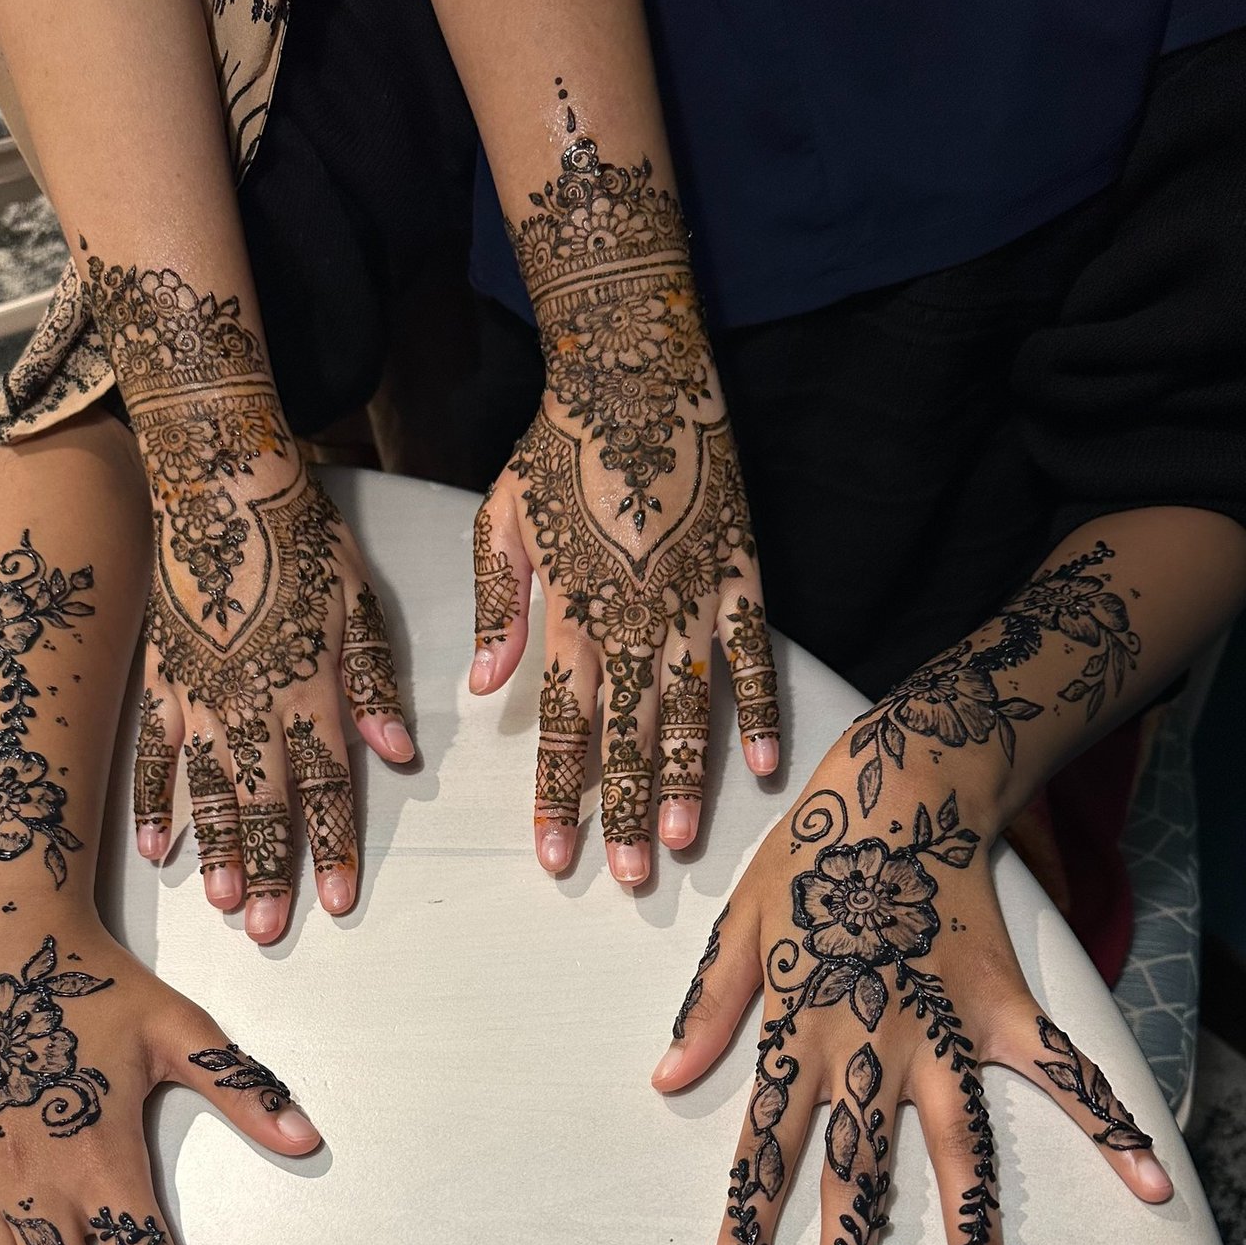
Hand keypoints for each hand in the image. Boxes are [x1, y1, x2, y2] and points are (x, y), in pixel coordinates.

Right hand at [81, 255, 414, 942]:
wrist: (219, 483)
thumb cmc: (301, 538)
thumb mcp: (360, 602)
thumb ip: (375, 683)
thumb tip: (399, 751)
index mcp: (307, 688)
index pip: (327, 784)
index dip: (334, 845)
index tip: (338, 900)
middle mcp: (250, 704)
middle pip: (264, 803)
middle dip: (270, 871)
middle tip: (270, 929)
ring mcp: (199, 697)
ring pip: (210, 790)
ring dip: (217, 851)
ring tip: (223, 905)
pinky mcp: (162, 681)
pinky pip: (154, 755)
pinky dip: (155, 802)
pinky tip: (159, 849)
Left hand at [468, 135, 778, 884]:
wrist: (636, 368)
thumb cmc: (560, 445)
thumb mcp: (502, 518)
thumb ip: (498, 606)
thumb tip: (483, 683)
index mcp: (573, 612)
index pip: (562, 723)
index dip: (560, 793)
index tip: (557, 853)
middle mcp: (634, 618)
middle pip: (627, 734)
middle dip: (624, 811)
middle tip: (628, 876)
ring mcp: (694, 600)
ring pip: (690, 708)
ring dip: (685, 780)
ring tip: (683, 841)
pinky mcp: (742, 574)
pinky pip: (754, 655)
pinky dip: (759, 711)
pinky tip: (762, 768)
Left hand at [652, 757, 1172, 1244]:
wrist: (903, 783)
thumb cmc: (812, 854)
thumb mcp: (740, 923)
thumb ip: (708, 1008)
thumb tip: (666, 1083)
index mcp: (799, 1033)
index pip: (764, 1148)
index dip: (748, 1227)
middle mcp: (871, 1049)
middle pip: (857, 1178)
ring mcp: (943, 1034)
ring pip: (960, 1154)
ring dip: (973, 1240)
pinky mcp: (1003, 1008)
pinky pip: (1064, 1075)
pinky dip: (1110, 1126)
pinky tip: (1155, 1188)